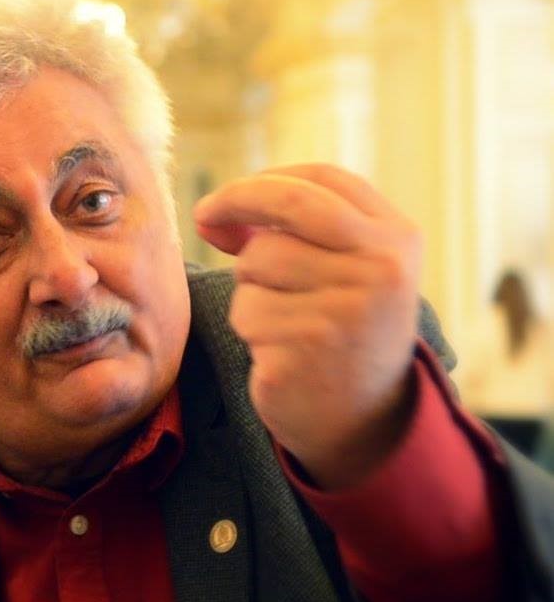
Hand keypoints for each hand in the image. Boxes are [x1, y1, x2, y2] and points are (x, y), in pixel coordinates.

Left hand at [193, 164, 421, 488]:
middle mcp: (381, 268)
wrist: (364, 422)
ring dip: (251, 289)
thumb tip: (213, 214)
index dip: (263, 181)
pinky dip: (250, 330)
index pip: (323, 180)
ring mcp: (347, 308)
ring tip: (283, 320)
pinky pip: (247, 313)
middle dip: (234, 203)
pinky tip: (280, 351)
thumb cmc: (341, 332)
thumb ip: (290, 232)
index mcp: (397, 238)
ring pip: (258, 263)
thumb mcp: (340, 272)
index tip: (224, 200)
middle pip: (285, 207)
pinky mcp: (309, 347)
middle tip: (204, 217)